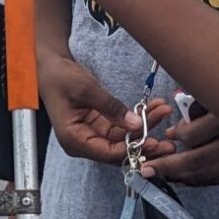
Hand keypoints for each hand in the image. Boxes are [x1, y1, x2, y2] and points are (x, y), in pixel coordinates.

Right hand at [40, 55, 168, 164]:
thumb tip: (135, 123)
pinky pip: (122, 126)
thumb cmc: (60, 78)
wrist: (50, 66)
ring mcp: (92, 134)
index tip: (154, 140)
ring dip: (144, 126)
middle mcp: (84, 142)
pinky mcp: (99, 125)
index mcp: (74, 140)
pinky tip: (154, 107)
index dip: (133, 148)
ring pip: (124, 138)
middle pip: (119, 149)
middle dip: (144, 142)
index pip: (109, 152)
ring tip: (164, 112)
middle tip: (168, 140)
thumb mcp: (86, 89)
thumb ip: (111, 107)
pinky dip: (137, 117)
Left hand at [142, 107, 218, 185]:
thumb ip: (202, 95)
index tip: (170, 132)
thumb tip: (177, 100)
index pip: (193, 134)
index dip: (177, 134)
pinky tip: (184, 180)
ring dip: (182, 177)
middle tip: (147, 169)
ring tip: (161, 176)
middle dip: (169, 166)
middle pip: (197, 159)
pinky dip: (200, 180)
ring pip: (208, 173)